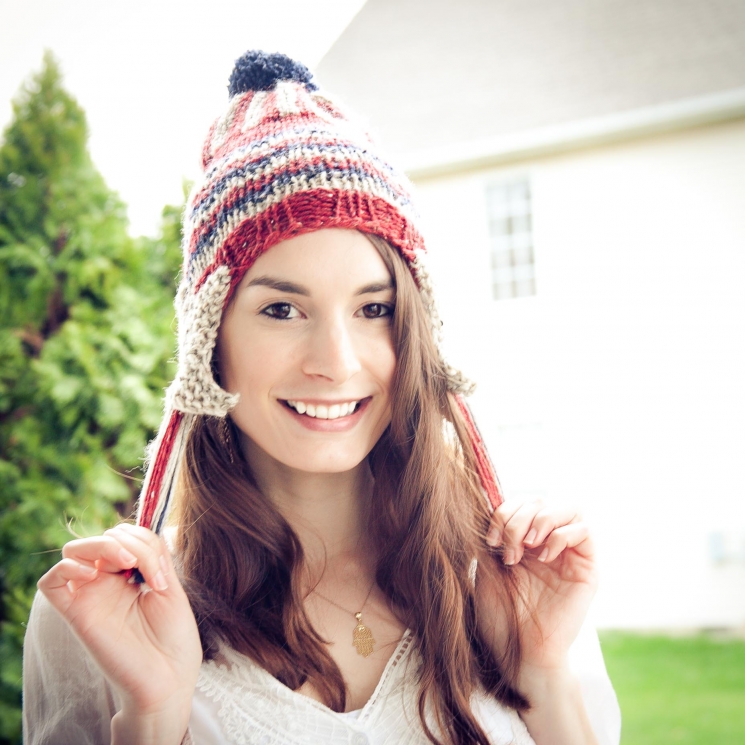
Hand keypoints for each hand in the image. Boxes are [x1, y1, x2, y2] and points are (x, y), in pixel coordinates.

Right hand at [37, 524, 201, 736]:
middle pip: (103, 537)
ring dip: (101, 545)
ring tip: (126, 564)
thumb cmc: (174, 637)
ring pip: (75, 550)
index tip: (162, 573)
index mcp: (132, 574)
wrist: (169, 677)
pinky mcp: (75, 614)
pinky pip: (50, 582)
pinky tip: (92, 574)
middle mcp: (109, 582)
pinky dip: (66, 568)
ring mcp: (91, 596)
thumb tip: (139, 532)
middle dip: (127, 541)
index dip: (143, 540)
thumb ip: (153, 555)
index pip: (125, 535)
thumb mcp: (170, 585)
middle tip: (145, 568)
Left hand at [480, 501, 597, 674]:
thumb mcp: (488, 569)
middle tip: (508, 547)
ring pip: (568, 508)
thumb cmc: (501, 616)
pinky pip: (584, 532)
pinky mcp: (587, 568)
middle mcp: (547, 543)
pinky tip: (544, 557)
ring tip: (527, 545)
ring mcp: (568, 554)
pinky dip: (561, 536)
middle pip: (542, 500)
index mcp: (522, 540)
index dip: (504, 511)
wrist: (520, 652)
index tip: (490, 539)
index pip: (521, 502)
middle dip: (519, 517)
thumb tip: (490, 504)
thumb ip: (495, 537)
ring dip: (542, 519)